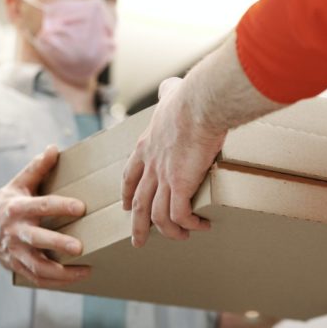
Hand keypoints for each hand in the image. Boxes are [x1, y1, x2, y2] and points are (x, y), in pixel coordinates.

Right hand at [0, 145, 90, 287]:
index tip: (81, 207)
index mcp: (16, 208)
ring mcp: (15, 252)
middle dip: (57, 244)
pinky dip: (57, 282)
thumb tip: (54, 148)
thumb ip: (37, 168)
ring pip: (36, 266)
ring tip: (85, 270)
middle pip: (36, 239)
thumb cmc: (4, 204)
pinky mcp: (17, 266)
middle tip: (80, 247)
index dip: (60, 206)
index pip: (40, 205)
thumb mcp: (17, 183)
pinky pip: (37, 278)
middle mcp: (15, 232)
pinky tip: (77, 277)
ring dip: (61, 272)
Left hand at [121, 77, 224, 246]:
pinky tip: (200, 225)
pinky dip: (188, 224)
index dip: (128, 192)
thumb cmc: (190, 97)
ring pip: (157, 216)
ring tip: (180, 237)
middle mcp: (151, 165)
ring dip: (168, 231)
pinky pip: (180, 215)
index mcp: (146, 145)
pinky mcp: (181, 186)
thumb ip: (168, 92)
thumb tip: (171, 86)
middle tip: (138, 240)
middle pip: (138, 203)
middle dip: (138, 225)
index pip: (131, 175)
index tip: (126, 206)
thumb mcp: (170, 94)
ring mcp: (164, 177)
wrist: (200, 104)